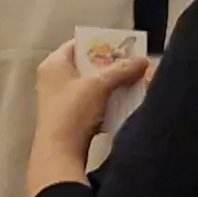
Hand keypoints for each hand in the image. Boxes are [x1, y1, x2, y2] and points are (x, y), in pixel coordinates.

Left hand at [28, 40, 152, 164]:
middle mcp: (53, 79)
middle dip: (111, 67)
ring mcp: (60, 100)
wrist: (60, 153)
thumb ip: (121, 70)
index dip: (100, 43)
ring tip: (134, 83)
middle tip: (133, 66)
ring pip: (91, 86)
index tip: (123, 46)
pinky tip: (124, 105)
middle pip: (86, 66)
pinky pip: (91, 104)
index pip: (78, 44)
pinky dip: (106, 102)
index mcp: (54, 65)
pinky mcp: (68, 119)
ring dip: (111, 86)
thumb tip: (143, 60)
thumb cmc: (73, 111)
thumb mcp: (99, 85)